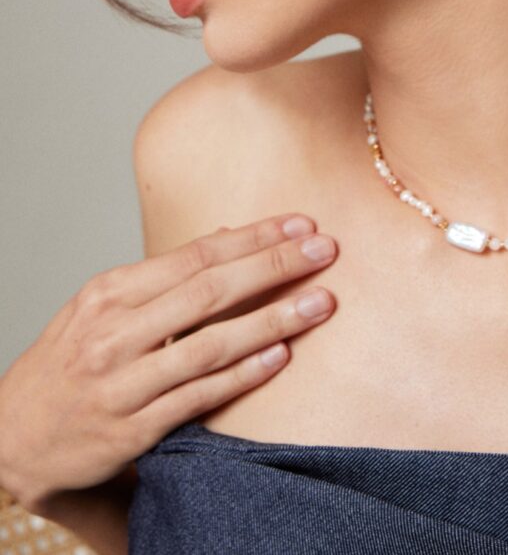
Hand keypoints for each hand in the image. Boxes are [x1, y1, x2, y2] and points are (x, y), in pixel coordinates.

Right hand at [0, 213, 337, 513]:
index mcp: (109, 292)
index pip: (194, 254)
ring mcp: (122, 382)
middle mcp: (114, 332)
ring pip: (210, 343)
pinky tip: (281, 357)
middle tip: (325, 249)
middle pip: (209, 290)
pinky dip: (242, 375)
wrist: (13, 437)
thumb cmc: (69, 363)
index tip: (300, 222)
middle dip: (274, 266)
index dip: (253, 237)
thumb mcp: (101, 307)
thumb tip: (224, 237)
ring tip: (322, 303)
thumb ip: (162, 278)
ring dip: (273, 321)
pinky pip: (198, 396)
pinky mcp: (132, 429)